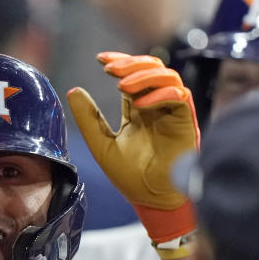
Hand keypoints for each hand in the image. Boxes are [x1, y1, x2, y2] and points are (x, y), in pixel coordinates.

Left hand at [68, 52, 198, 242]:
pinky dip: (160, 94)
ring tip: (122, 85)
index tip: (100, 60)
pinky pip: (179, 96)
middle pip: (151, 69)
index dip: (120, 62)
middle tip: (109, 69)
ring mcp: (172, 112)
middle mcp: (157, 106)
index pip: (133, 75)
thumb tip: (73, 91)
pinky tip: (139, 103)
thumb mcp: (101, 145)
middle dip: (130, 64)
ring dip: (144, 75)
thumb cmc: (130, 177)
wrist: (151, 199)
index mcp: (139, 109)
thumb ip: (89, 119)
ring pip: (167, 76)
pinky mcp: (186, 121)